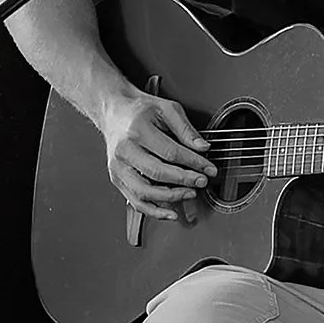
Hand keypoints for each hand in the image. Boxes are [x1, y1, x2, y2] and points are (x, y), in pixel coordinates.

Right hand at [101, 89, 216, 221]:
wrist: (114, 112)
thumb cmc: (140, 110)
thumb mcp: (167, 109)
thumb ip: (186, 129)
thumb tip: (202, 147)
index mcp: (137, 130)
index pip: (170, 152)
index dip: (193, 162)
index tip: (208, 168)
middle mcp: (124, 151)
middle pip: (158, 173)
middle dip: (185, 180)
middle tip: (202, 181)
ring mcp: (118, 167)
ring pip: (144, 192)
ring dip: (171, 197)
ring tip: (190, 194)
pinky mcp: (117, 179)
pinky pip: (135, 201)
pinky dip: (154, 211)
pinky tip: (170, 213)